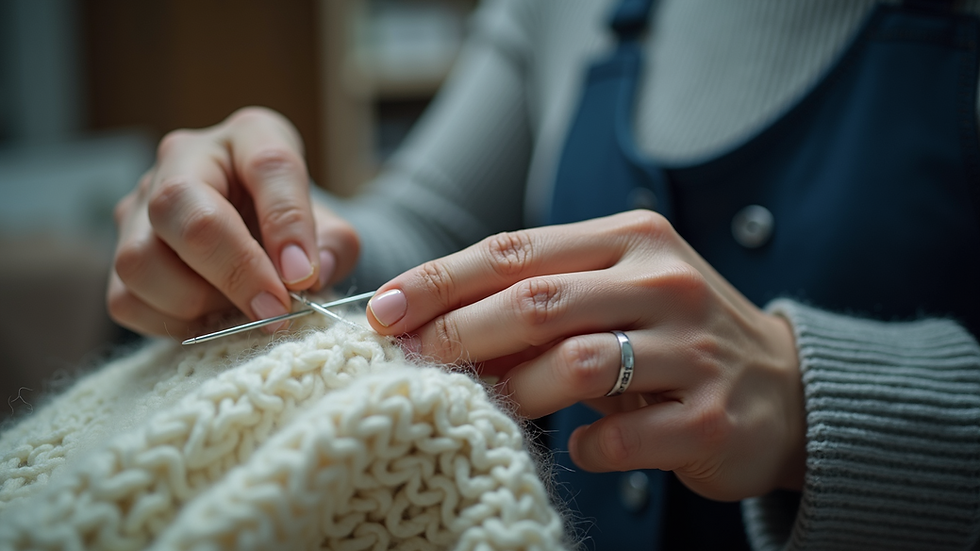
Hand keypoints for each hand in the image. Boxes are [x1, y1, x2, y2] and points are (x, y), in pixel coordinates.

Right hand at [108, 107, 359, 337]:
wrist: (258, 237)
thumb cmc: (293, 230)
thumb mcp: (329, 229)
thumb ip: (334, 248)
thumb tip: (311, 275)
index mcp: (252, 136)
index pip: (269, 166)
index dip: (287, 224)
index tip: (304, 276)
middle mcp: (185, 158)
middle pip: (179, 205)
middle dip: (231, 269)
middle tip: (272, 310)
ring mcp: (140, 203)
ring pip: (140, 260)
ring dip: (196, 302)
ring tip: (238, 311)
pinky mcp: (120, 251)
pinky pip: (126, 299)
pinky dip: (172, 323)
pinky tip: (210, 319)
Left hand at [365, 210, 804, 500]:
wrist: (782, 390)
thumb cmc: (670, 339)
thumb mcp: (611, 300)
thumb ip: (537, 304)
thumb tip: (431, 330)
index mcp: (630, 239)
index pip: (517, 250)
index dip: (442, 278)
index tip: (384, 308)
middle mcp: (665, 282)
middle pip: (538, 301)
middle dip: (459, 332)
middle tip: (407, 361)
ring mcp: (693, 348)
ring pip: (577, 363)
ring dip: (515, 391)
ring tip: (488, 408)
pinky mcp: (711, 415)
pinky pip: (623, 435)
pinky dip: (585, 446)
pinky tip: (578, 448)